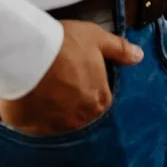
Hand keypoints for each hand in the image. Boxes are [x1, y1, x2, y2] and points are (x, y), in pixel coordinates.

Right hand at [0, 20, 143, 134]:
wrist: (28, 54)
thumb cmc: (65, 44)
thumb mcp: (97, 39)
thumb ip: (120, 50)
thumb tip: (138, 56)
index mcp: (99, 100)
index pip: (102, 101)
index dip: (91, 87)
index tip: (80, 77)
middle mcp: (81, 118)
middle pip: (82, 113)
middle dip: (75, 101)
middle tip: (62, 82)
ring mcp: (57, 125)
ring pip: (61, 120)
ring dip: (57, 109)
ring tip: (47, 89)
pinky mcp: (34, 127)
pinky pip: (39, 125)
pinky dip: (38, 115)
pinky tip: (33, 99)